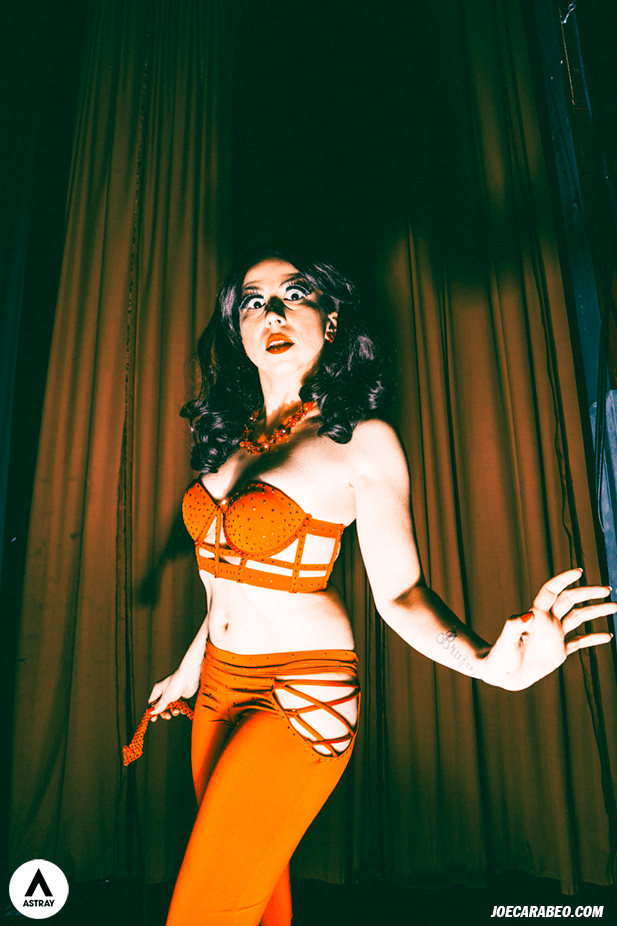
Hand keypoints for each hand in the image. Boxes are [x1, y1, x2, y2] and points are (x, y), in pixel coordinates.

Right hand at [148, 662, 201, 720]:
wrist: (189, 677)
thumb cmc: (176, 684)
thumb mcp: (166, 697)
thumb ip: (159, 706)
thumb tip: (151, 712)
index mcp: (158, 690)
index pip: (152, 702)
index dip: (152, 711)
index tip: (154, 719)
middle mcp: (166, 692)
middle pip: (162, 706)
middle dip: (164, 712)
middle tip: (167, 717)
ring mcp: (174, 694)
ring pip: (172, 707)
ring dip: (174, 711)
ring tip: (177, 711)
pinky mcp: (183, 696)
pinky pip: (180, 705)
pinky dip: (181, 709)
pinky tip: (183, 710)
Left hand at [482, 568, 614, 689]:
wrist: (501, 675)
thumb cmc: (499, 657)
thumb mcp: (506, 642)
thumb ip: (514, 627)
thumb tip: (528, 614)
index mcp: (535, 616)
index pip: (551, 591)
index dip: (563, 579)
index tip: (579, 571)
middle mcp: (547, 622)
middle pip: (570, 600)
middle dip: (588, 593)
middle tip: (607, 589)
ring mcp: (554, 636)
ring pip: (579, 618)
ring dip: (596, 611)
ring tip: (615, 606)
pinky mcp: (559, 651)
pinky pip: (580, 642)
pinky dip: (593, 638)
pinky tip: (607, 635)